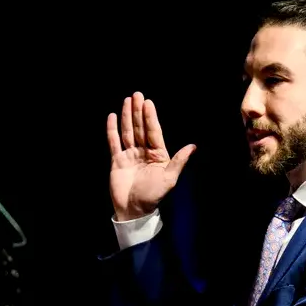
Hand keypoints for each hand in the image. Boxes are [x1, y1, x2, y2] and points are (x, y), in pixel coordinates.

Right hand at [108, 92, 196, 220]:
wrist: (133, 210)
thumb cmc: (153, 196)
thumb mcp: (169, 179)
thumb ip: (179, 161)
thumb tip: (193, 147)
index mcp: (158, 154)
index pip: (154, 132)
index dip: (150, 117)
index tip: (148, 103)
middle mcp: (144, 152)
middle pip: (140, 128)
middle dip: (138, 112)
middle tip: (137, 95)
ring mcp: (130, 155)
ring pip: (128, 132)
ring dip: (127, 116)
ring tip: (127, 101)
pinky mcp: (117, 160)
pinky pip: (114, 142)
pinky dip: (112, 130)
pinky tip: (113, 117)